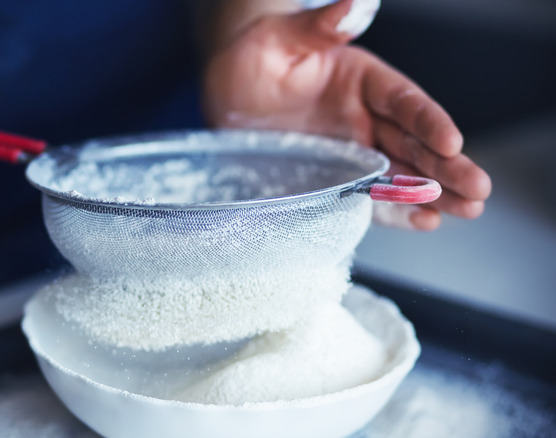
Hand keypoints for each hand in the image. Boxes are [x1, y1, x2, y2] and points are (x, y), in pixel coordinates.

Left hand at [203, 0, 491, 229]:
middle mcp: (364, 116)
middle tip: (477, 191)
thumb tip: (356, 3)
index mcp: (361, 79)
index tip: (452, 142)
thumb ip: (320, 27)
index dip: (429, 122)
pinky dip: (391, 209)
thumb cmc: (256, 53)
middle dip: (446, 167)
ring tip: (464, 210)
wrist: (229, 86)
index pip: (404, 101)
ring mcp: (350, 149)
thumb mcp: (281, 37)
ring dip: (431, 193)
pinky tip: (422, 221)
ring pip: (399, 172)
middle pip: (413, 143)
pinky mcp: (332, 175)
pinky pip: (365, 195)